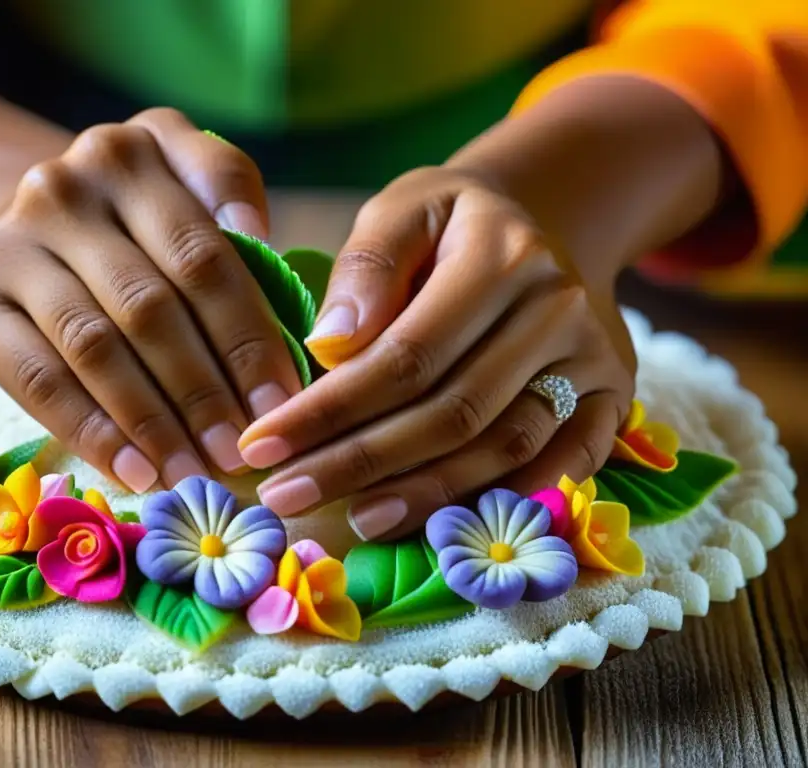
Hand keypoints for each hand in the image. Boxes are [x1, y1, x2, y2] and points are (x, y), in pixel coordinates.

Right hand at [0, 109, 301, 491]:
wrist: (32, 233)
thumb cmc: (140, 231)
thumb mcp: (192, 201)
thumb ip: (238, 231)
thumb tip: (283, 298)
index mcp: (137, 152)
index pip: (205, 254)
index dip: (249, 335)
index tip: (283, 402)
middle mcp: (65, 185)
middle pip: (152, 303)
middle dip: (205, 390)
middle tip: (240, 450)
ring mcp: (8, 238)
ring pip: (95, 345)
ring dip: (153, 422)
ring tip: (194, 473)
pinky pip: (38, 378)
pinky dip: (93, 432)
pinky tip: (136, 472)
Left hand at [237, 168, 636, 539]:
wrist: (543, 226)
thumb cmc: (453, 225)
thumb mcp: (403, 209)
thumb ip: (366, 266)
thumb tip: (328, 346)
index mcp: (501, 256)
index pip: (405, 356)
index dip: (329, 411)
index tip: (261, 448)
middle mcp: (558, 310)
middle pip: (452, 412)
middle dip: (360, 463)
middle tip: (287, 496)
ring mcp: (595, 358)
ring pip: (504, 446)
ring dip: (425, 494)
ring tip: (354, 520)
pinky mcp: (616, 395)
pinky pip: (566, 465)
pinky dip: (508, 501)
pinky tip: (447, 526)